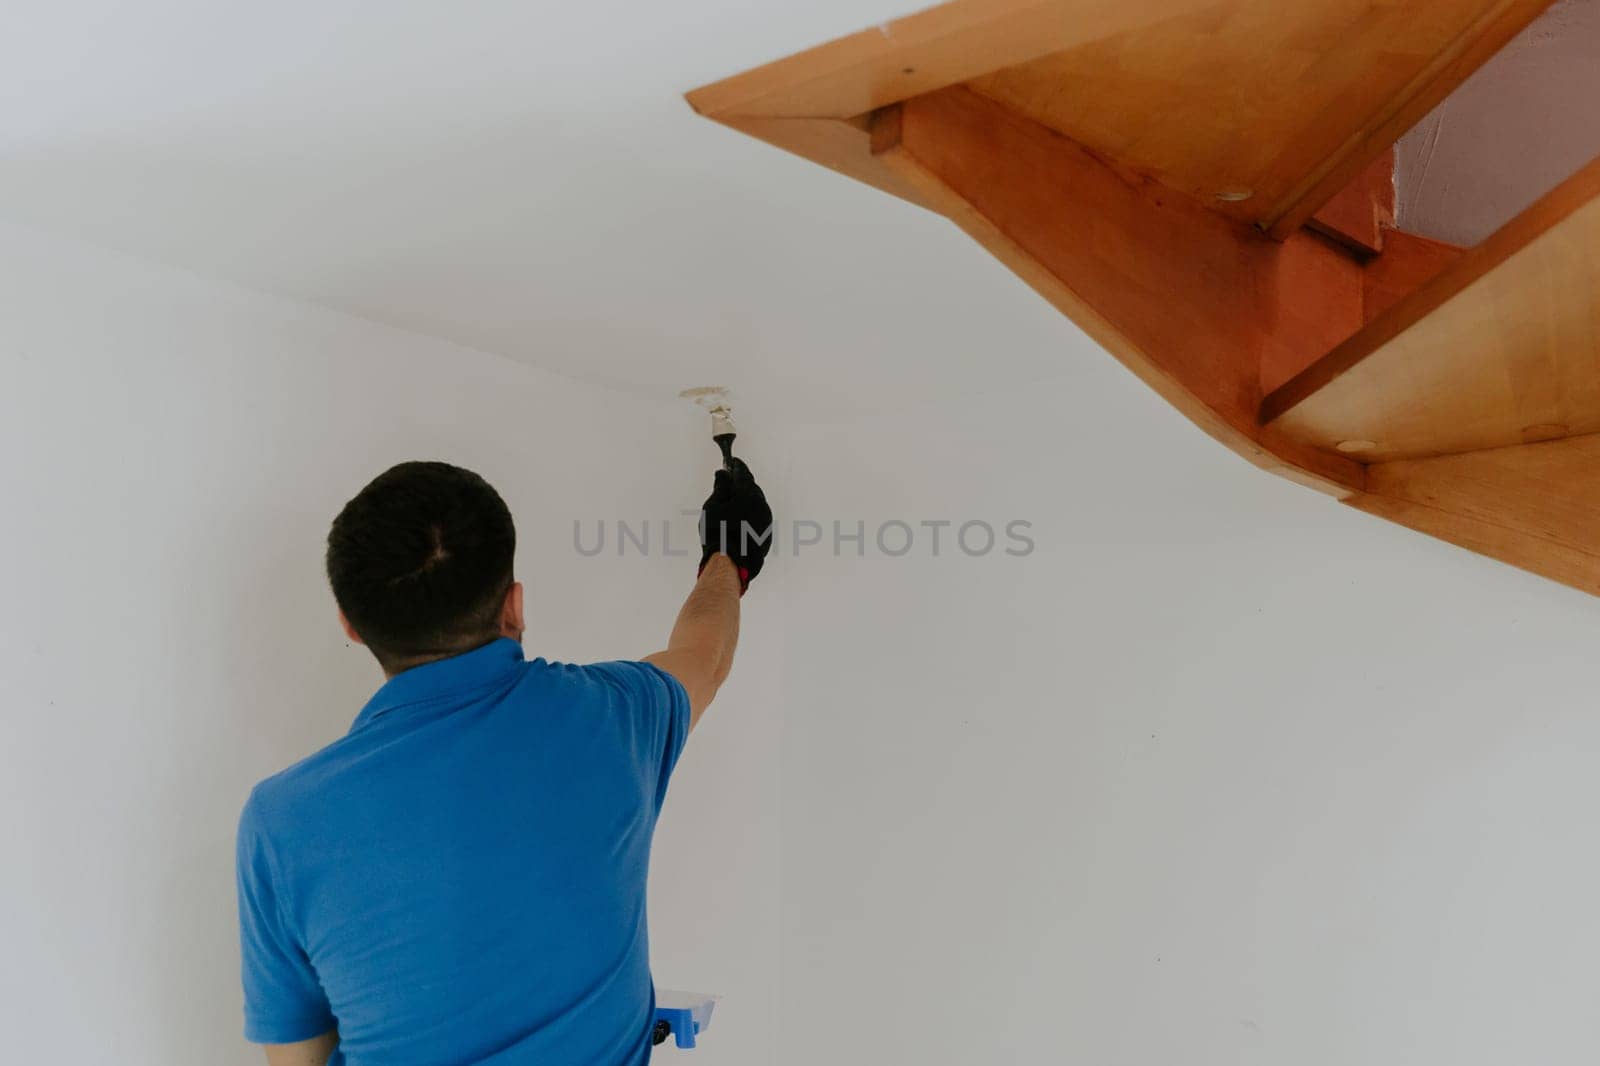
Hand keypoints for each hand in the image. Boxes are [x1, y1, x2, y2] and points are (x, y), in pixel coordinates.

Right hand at [699, 457, 772, 590]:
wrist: (731, 564)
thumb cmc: (718, 533)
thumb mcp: (713, 507)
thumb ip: (720, 488)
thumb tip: (723, 474)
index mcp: (748, 496)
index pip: (743, 474)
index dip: (736, 466)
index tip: (732, 461)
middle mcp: (761, 505)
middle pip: (751, 488)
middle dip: (741, 483)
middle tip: (729, 481)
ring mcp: (767, 520)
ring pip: (756, 503)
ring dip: (746, 499)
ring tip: (732, 501)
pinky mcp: (768, 533)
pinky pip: (758, 516)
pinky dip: (750, 513)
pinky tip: (739, 518)